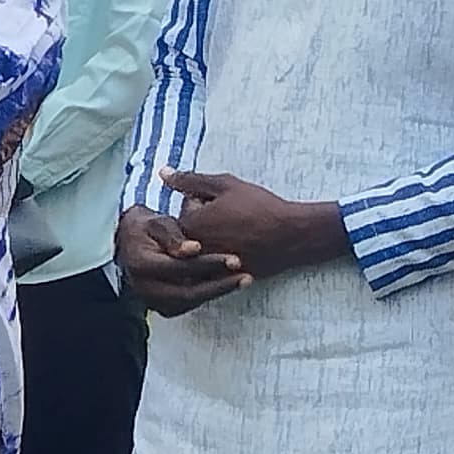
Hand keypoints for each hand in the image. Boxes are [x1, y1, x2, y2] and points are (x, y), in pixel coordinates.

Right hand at [114, 205, 248, 317]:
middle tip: (246, 278)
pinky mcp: (161, 306)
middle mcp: (143, 287)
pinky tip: (228, 285)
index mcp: (141, 264)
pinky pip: (188, 304)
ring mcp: (151, 300)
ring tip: (243, 281)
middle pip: (186, 293)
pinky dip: (208, 295)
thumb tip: (193, 249)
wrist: (130, 244)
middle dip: (218, 286)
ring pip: (189, 302)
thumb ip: (173, 234)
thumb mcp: (157, 222)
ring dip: (217, 293)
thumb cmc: (147, 228)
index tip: (234, 259)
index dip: (208, 265)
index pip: (180, 268)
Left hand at [160, 171, 347, 280]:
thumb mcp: (224, 184)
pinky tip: (238, 248)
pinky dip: (219, 259)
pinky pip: (210, 269)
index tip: (225, 204)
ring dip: (211, 241)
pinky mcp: (220, 281)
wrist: (291, 236)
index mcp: (189, 225)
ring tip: (238, 233)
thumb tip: (162, 172)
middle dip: (204, 223)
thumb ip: (190, 179)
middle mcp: (192, 251)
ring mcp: (205, 269)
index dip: (203, 202)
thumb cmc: (259, 207)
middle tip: (233, 220)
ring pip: (198, 251)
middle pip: (187, 233)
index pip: (183, 210)